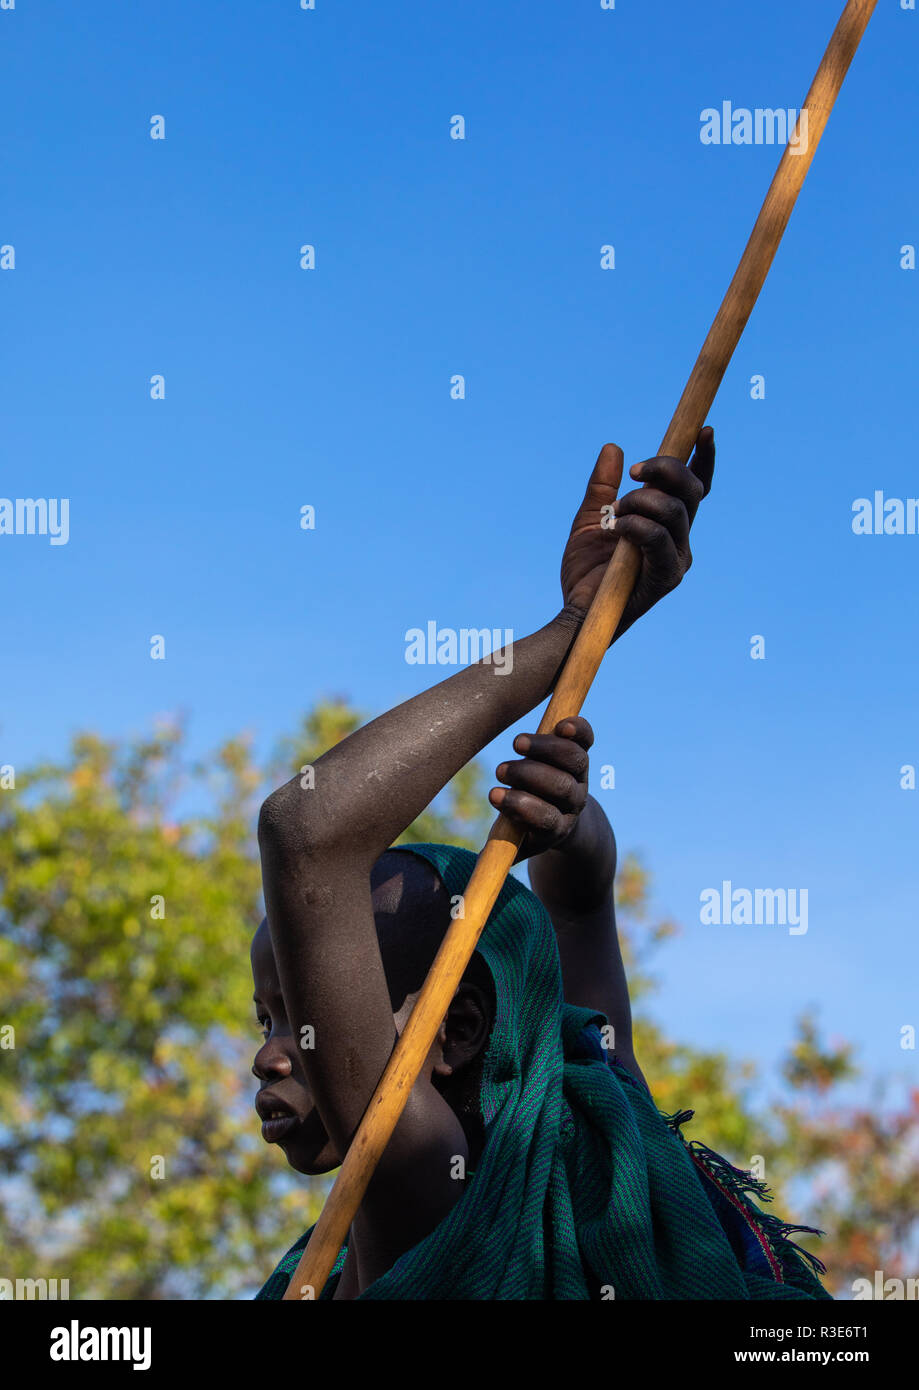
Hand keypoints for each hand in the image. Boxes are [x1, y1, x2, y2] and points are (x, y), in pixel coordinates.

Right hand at [488, 716, 593, 863]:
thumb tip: (478, 862)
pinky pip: (585, 740)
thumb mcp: (514, 843)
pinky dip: (577, 730)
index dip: (521, 807)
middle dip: (529, 776)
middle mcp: (573, 802)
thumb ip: (499, 850)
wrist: (559, 816)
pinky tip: (561, 725)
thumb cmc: (525, 828)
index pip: (545, 819)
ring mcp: (580, 776)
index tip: (493, 796)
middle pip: (560, 787)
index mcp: (557, 828)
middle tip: (500, 771)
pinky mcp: (581, 753)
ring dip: (545, 749)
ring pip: (573, 760)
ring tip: (518, 744)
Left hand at [560, 427, 714, 639]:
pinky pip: (657, 536)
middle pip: (692, 490)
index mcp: (669, 526)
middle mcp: (681, 540)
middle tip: (634, 472)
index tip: (704, 430)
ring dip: (641, 501)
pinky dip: (634, 524)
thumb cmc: (587, 572)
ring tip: (614, 512)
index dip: (703, 459)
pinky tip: (615, 528)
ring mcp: (677, 559)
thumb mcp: (592, 519)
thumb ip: (603, 486)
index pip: (696, 487)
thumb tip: (614, 448)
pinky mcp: (667, 576)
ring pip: (674, 510)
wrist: (578, 611)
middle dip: (665, 468)